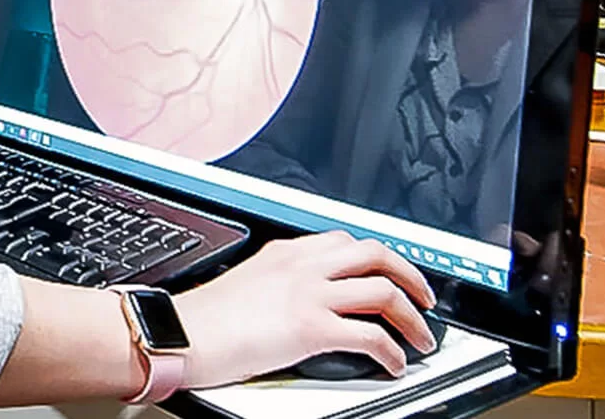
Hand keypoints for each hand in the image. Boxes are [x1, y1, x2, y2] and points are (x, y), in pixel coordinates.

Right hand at [172, 231, 436, 387]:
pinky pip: (370, 335)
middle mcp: (301, 266)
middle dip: (410, 275)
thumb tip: (299, 300)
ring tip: (420, 336)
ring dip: (412, 316)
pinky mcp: (310, 328)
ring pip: (383, 290)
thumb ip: (279, 282)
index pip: (344, 241)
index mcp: (285, 252)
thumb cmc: (203, 318)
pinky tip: (394, 362)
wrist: (181, 334)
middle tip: (422, 297)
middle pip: (375, 253)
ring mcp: (307, 294)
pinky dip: (392, 351)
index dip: (378, 257)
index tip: (391, 272)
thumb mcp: (247, 283)